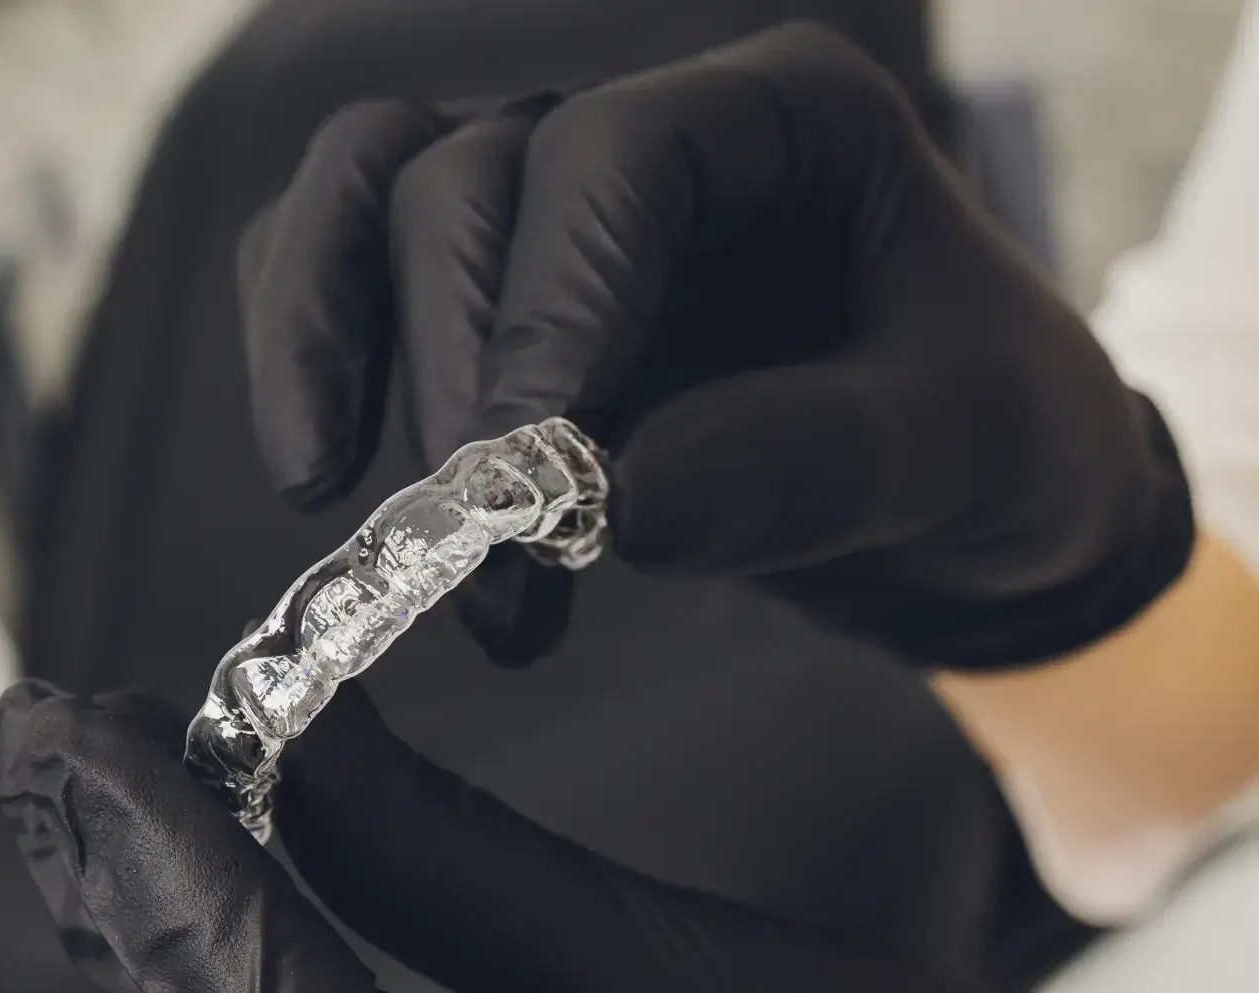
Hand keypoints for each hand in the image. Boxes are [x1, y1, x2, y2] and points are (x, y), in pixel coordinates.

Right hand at [237, 22, 1192, 669]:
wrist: (947, 497)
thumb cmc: (982, 441)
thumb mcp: (961, 449)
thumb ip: (817, 462)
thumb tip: (626, 505)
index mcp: (782, 119)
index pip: (614, 157)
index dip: (551, 307)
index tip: (542, 473)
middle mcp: (640, 135)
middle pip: (458, 184)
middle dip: (457, 387)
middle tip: (508, 575)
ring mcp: (542, 203)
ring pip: (362, 200)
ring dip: (338, 362)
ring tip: (381, 534)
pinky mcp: (480, 287)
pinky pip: (336, 264)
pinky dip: (307, 357)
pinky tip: (335, 475)